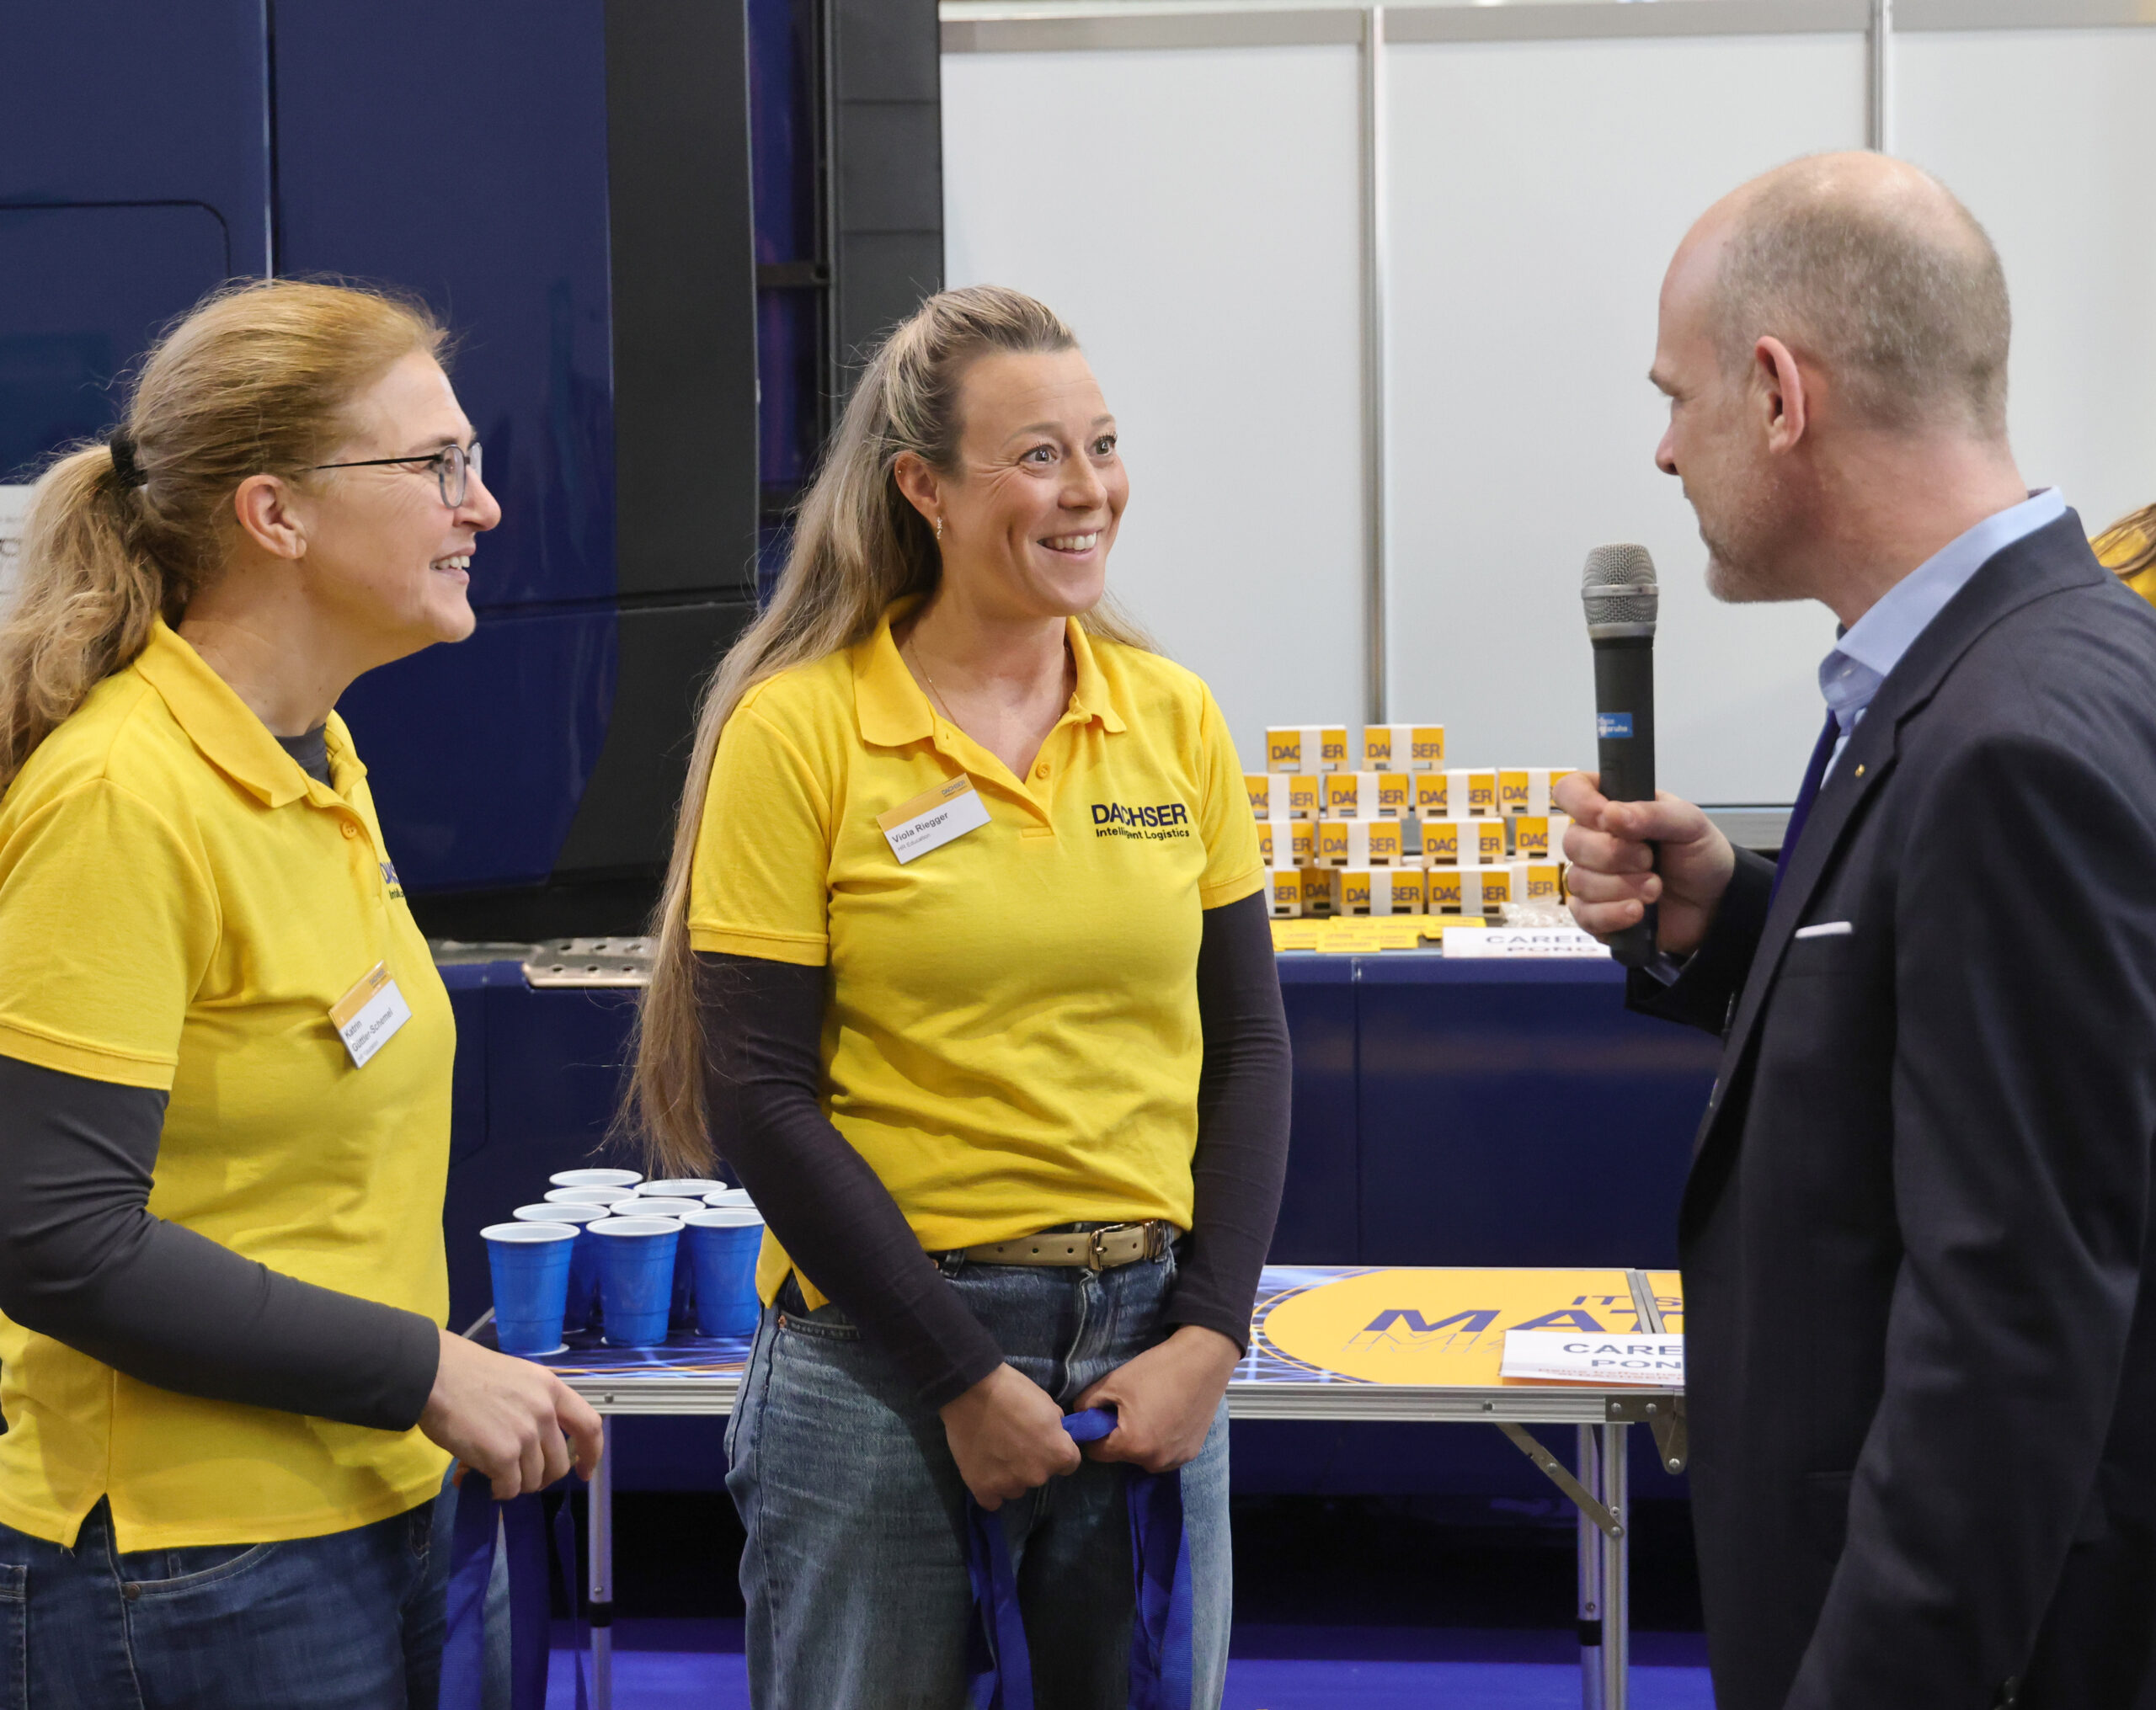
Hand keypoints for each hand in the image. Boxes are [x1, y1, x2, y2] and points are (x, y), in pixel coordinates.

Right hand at [419, 1328, 605, 1499]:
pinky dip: (499, 1491)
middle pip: (560, 1463)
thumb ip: (533, 1408)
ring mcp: (526, 1435)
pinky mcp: (503, 1456)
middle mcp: (545, 1412)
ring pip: (534, 1479)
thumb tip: (533, 1447)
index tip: (584, 1472)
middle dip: (541, 1476)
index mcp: (552, 1388)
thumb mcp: (516, 1379)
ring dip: (516, 1484)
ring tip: (493, 1474)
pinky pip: (510, 1488)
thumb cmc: (467, 1373)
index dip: (591, 1454)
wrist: (435, 1374)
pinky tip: (483, 1481)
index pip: (589, 1425)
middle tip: (518, 1476)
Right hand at [940, 1363, 1081, 1509]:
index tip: (1042, 1441)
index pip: (1069, 1463)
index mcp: (1059, 1454)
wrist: (971, 1391)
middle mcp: (1038, 1475)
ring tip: (994, 1453)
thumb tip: (1052, 1435)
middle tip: (1014, 1442)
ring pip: (1016, 1488)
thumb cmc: (1012, 1391)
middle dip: (1032, 1462)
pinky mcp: (983, 1489)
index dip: (1055, 1449)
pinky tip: (984, 1471)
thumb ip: (1054, 1428)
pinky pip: (992, 1500)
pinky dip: (989, 1488)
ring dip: (1010, 1475)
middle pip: (1040, 1475)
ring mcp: (1010, 1485)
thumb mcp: (1046, 1402)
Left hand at [1073, 1326, 1237, 1475]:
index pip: (1097, 1451)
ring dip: (1141, 1440)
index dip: (1094, 1431)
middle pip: (1122, 1454)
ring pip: (1143, 1455)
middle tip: (1130, 1406)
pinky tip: (1168, 1415)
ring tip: (1151, 1409)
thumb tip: (1079, 1415)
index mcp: (1132, 1446)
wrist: (1203, 1361)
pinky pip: (1164, 1453)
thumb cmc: (1156, 1370)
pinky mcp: (1191, 1453)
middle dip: (1119, 1435)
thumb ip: (1087, 1403)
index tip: (1103, 1413)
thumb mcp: (1113, 1382)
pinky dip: (1161, 1440)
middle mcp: (1154, 1461)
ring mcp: (1175, 1460)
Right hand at [1555, 771, 1734, 957]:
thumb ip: (1652, 814)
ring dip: (1621, 887)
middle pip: (1571, 842)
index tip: (1607, 818)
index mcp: (1611, 808)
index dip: (1580, 803)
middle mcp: (1594, 840)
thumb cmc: (1699, 854)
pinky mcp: (1595, 914)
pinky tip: (1638, 911)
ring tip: (1655, 888)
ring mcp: (1591, 879)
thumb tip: (1611, 814)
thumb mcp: (1689, 823)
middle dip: (1614, 854)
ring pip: (1578, 881)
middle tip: (1649, 860)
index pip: (1570, 791)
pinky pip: (1584, 915)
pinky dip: (1613, 914)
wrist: (1715, 901)